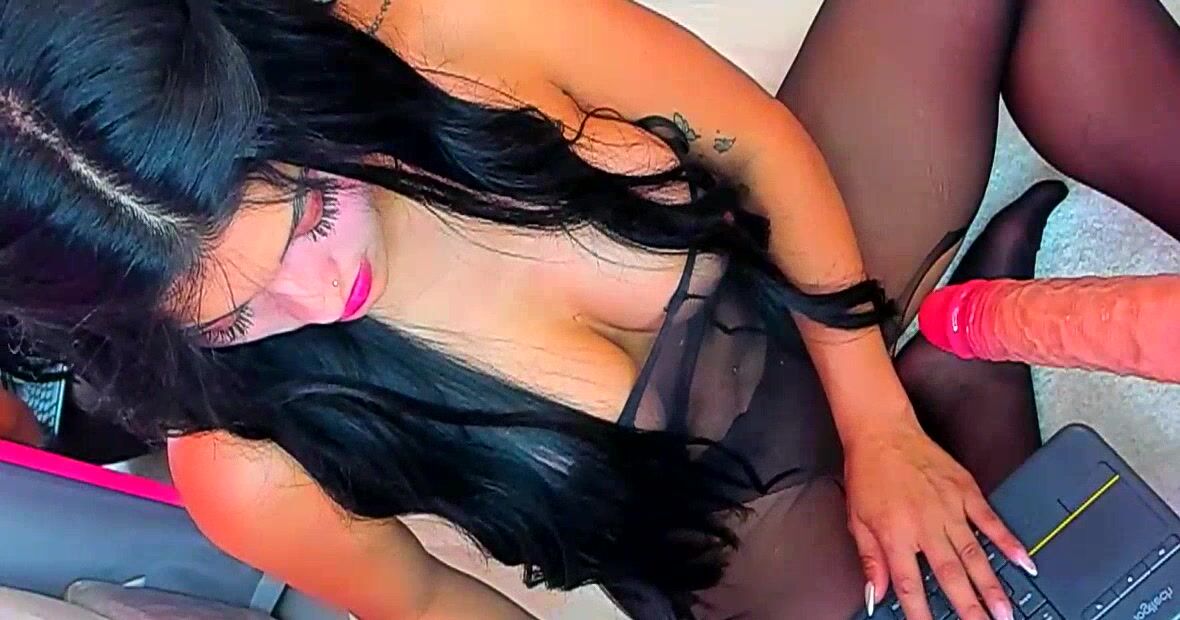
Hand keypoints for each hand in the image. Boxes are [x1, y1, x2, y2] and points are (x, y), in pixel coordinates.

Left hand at [844, 419, 1035, 619]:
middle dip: (969, 607)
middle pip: (951, 575)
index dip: (921, 613)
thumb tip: (876, 593)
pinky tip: (1023, 561)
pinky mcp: (966, 490)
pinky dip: (1008, 541)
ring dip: (992, 585)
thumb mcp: (856, 519)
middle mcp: (925, 524)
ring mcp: (949, 507)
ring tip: (1005, 610)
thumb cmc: (868, 472)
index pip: (910, 585)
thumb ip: (870, 560)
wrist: (881, 431)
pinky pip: (990, 520)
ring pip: (975, 554)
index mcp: (896, 534)